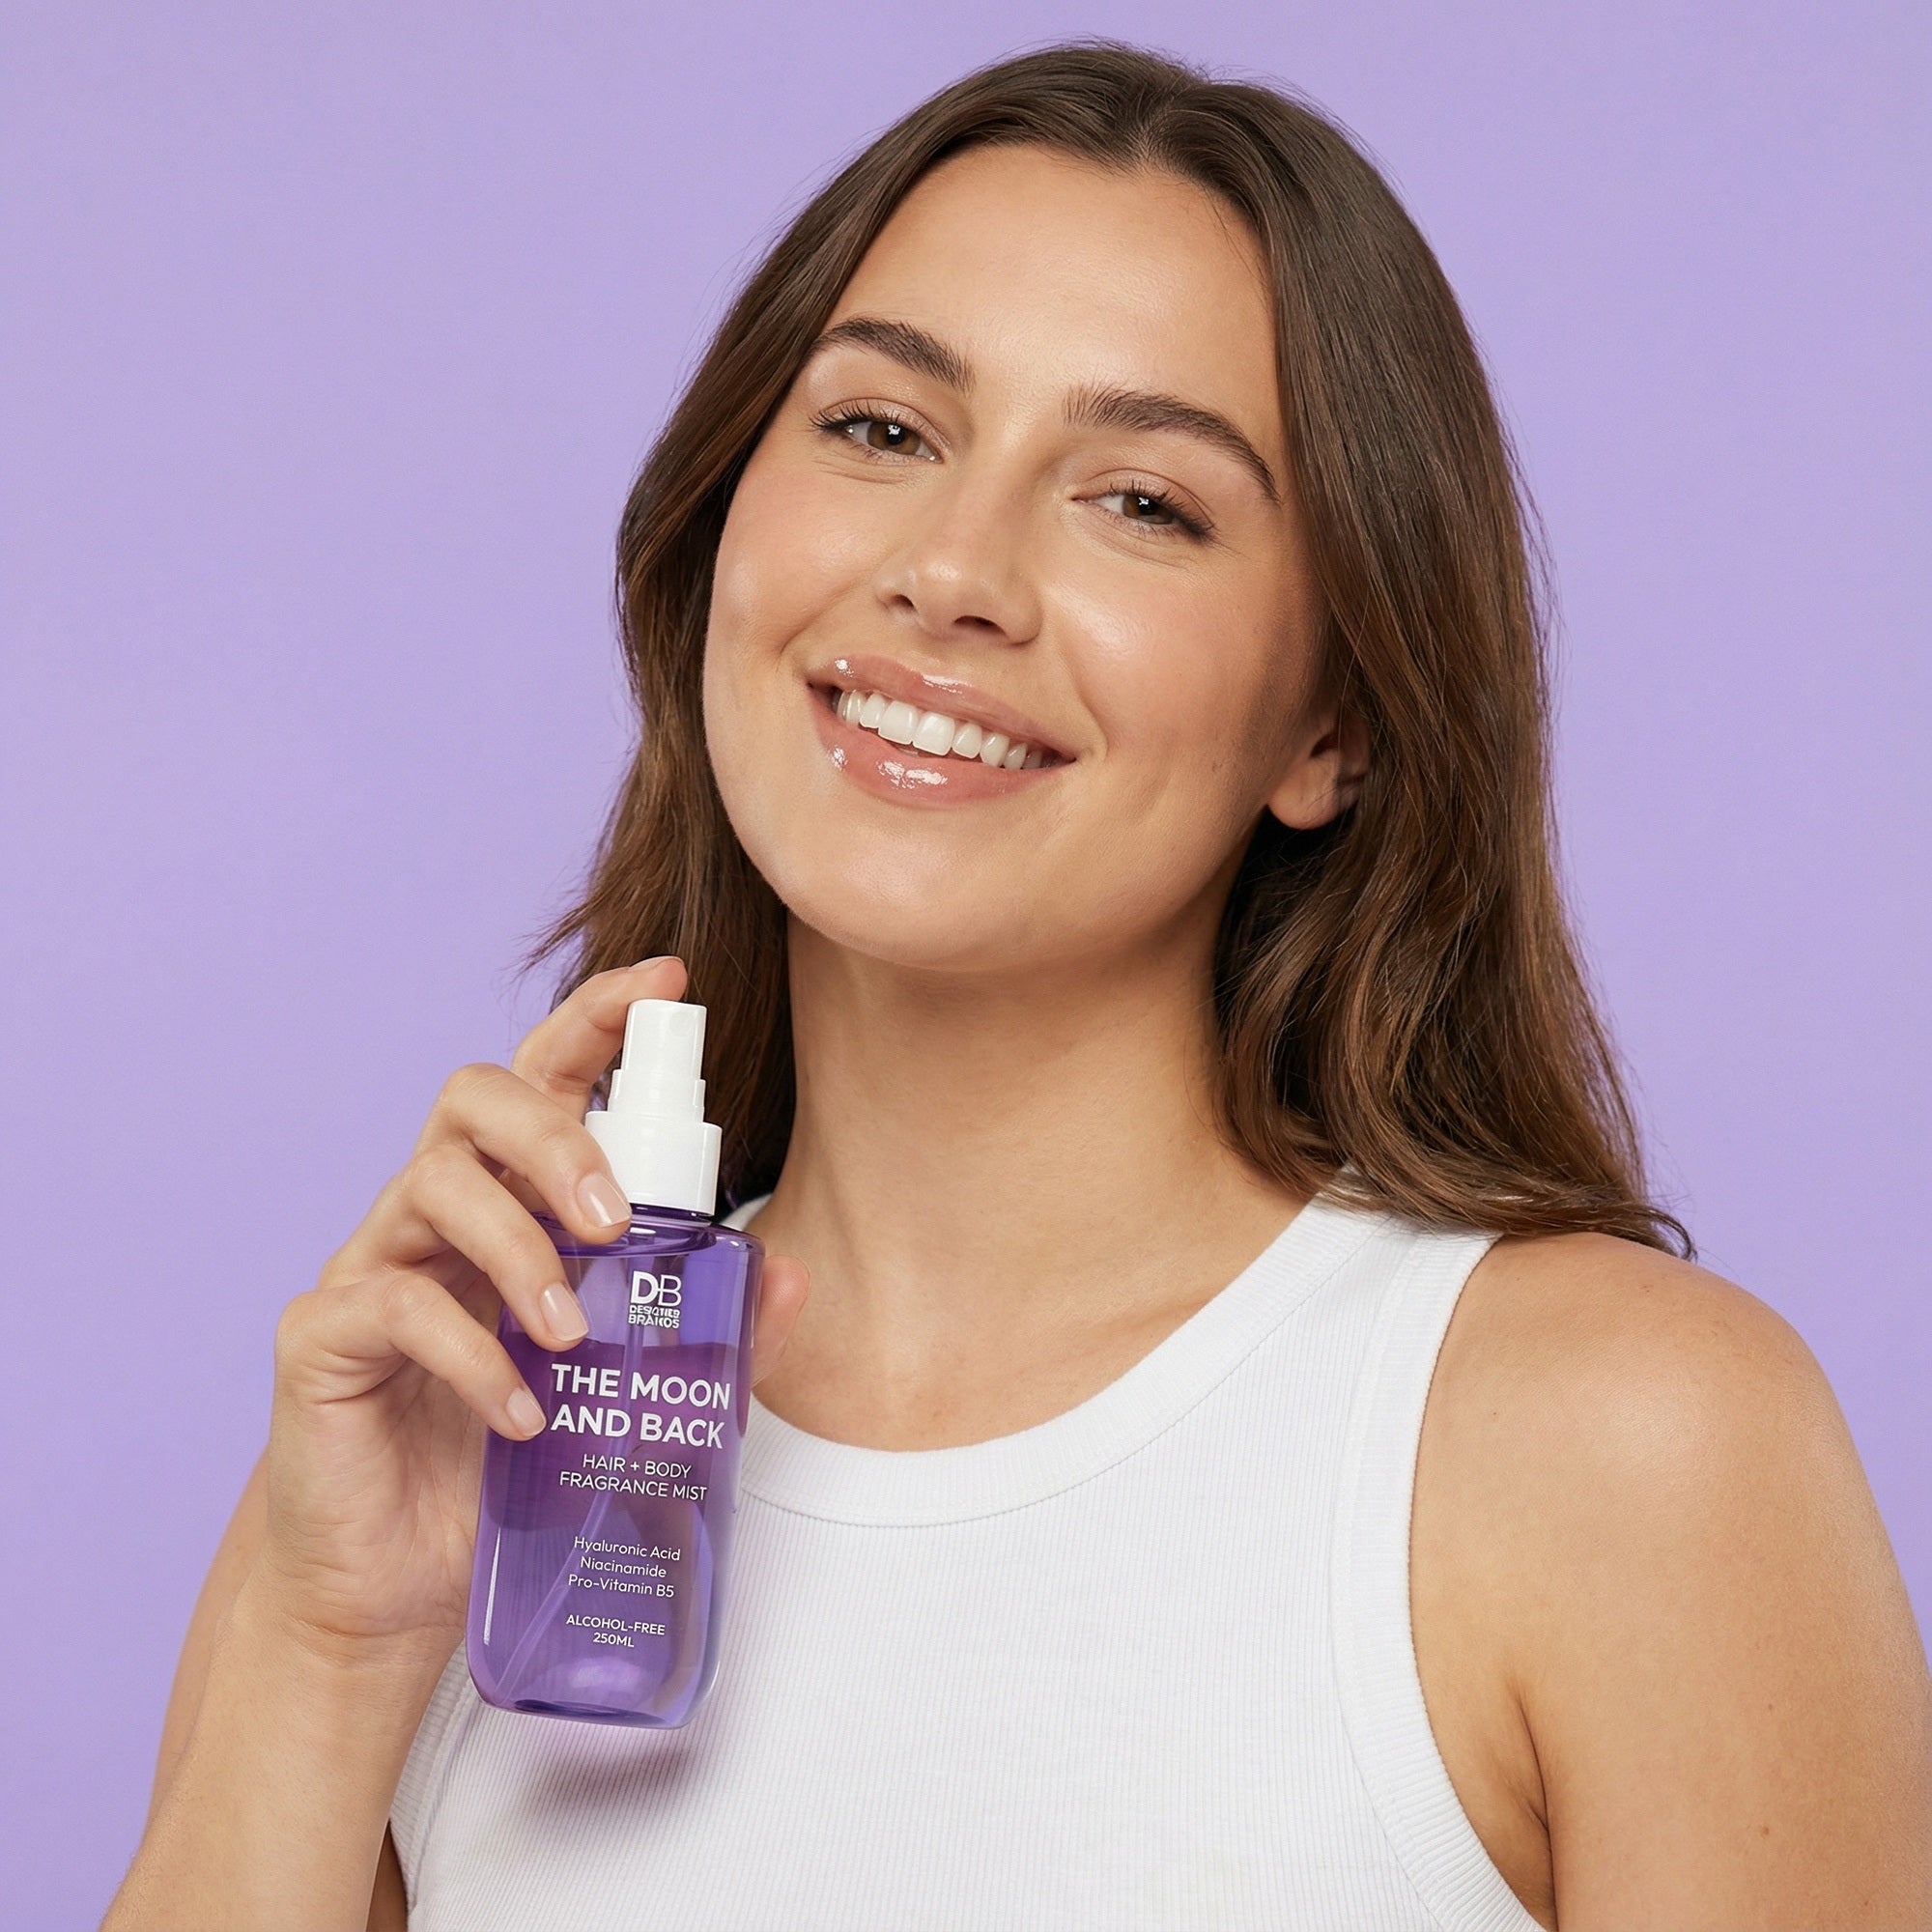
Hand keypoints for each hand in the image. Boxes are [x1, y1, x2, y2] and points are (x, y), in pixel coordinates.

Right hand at [250, 956, 808, 1655]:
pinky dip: (469, 1354)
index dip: (599, 1014)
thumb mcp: (628, 1396)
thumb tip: (788, 1273)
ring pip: (430, 1184)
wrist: (397, 1590)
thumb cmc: (507, 1470)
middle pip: (475, 1098)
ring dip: (518, 1251)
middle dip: (554, 1135)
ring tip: (570, 1339)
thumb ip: (710, 1333)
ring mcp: (371, 1266)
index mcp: (512, 1201)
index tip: (669, 981)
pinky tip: (521, 1413)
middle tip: (612, 1220)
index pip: (547, 1075)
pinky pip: (389, 1304)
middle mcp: (437, 1214)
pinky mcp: (322, 1338)